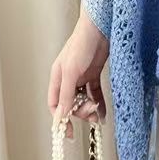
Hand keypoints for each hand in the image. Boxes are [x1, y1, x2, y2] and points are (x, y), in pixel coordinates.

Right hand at [48, 6, 108, 138]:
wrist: (101, 27)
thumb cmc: (82, 44)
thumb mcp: (72, 71)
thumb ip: (66, 94)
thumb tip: (61, 116)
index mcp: (58, 77)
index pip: (55, 104)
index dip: (60, 119)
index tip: (69, 132)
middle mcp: (68, 78)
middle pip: (71, 103)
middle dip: (80, 111)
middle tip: (91, 113)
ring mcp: (82, 76)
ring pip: (83, 99)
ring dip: (90, 109)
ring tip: (99, 116)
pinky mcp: (94, 73)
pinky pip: (95, 92)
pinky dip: (99, 102)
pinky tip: (104, 113)